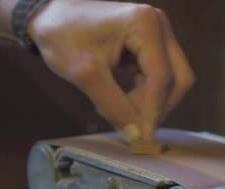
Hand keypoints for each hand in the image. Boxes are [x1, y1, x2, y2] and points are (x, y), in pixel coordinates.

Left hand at [28, 0, 194, 141]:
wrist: (48, 15)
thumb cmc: (62, 36)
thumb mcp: (85, 75)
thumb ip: (113, 106)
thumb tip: (136, 137)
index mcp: (144, 24)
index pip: (161, 75)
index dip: (153, 110)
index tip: (143, 137)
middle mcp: (158, 25)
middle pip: (176, 78)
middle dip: (157, 106)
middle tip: (133, 126)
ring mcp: (157, 33)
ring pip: (171, 80)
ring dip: (149, 102)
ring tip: (117, 109)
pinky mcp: (151, 43)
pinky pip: (159, 76)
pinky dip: (144, 94)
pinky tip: (120, 99)